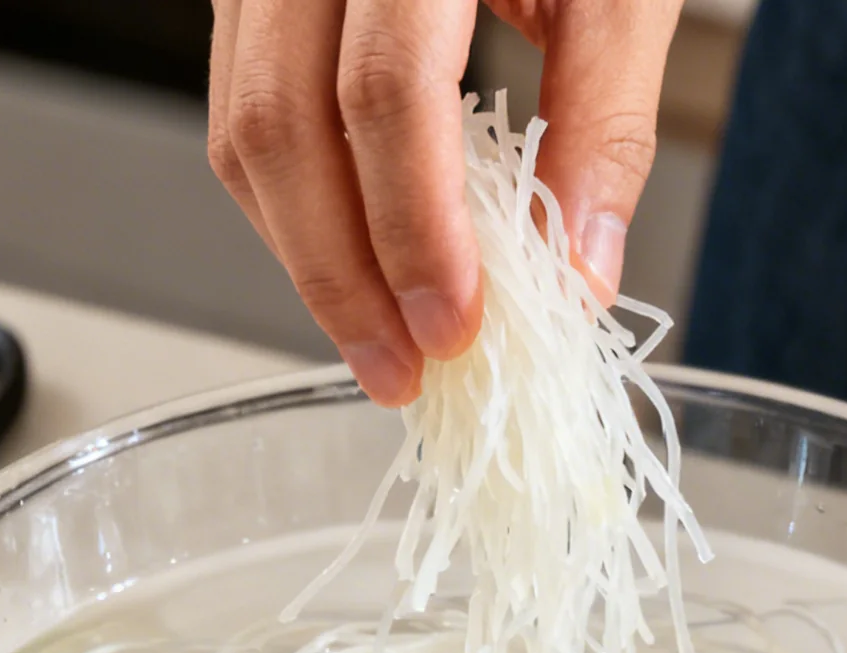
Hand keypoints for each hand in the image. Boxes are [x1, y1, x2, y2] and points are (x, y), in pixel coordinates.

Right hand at [208, 0, 682, 405]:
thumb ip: (606, 120)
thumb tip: (577, 276)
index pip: (386, 89)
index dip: (413, 225)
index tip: (454, 326)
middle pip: (280, 122)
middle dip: (338, 271)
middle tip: (404, 368)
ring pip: (240, 125)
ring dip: (304, 253)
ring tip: (378, 338)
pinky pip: (242, 106)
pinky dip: (294, 202)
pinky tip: (353, 259)